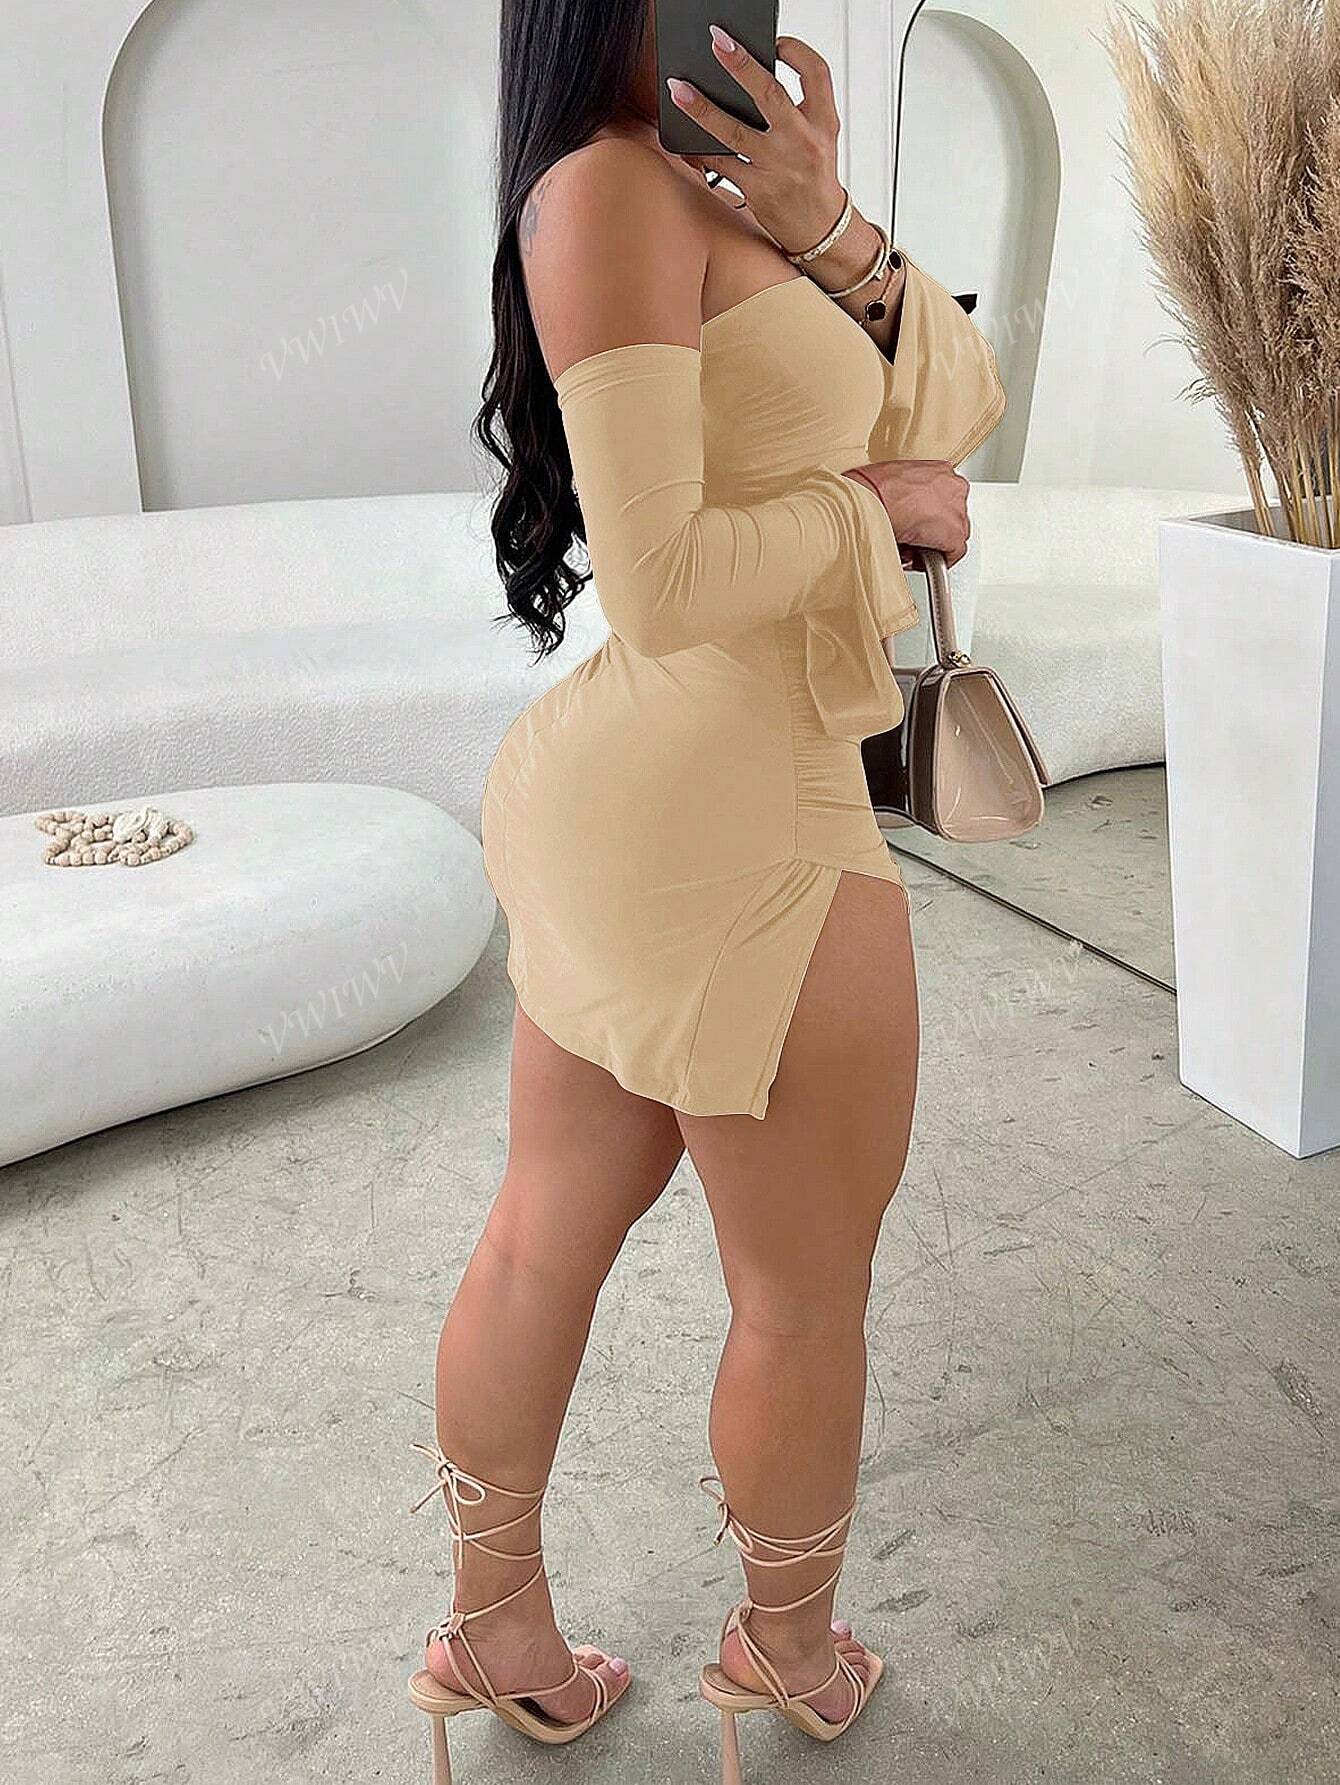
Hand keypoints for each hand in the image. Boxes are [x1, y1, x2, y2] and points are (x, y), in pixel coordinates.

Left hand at [666, 32, 845, 256]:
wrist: (819, 227)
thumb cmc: (815, 175)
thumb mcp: (822, 135)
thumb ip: (798, 105)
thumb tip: (753, 73)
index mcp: (824, 122)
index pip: (816, 72)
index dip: (795, 50)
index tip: (774, 40)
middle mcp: (803, 142)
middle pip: (771, 96)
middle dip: (742, 66)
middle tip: (717, 42)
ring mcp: (779, 168)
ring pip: (735, 133)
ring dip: (703, 110)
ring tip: (678, 90)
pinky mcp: (758, 191)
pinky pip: (721, 165)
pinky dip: (699, 151)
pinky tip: (681, 137)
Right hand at [845, 461, 970, 566]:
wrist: (870, 500)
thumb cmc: (873, 488)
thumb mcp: (895, 481)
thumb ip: (909, 494)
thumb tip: (906, 511)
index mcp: (940, 471)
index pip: (944, 497)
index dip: (929, 515)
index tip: (916, 522)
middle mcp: (954, 486)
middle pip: (952, 516)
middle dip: (934, 530)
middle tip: (913, 538)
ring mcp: (957, 510)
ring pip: (954, 535)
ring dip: (934, 544)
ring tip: (911, 548)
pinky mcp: (955, 534)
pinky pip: (953, 553)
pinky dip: (937, 560)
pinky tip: (918, 560)